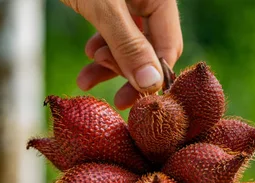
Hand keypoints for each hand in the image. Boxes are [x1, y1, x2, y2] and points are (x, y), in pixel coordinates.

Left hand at [61, 0, 182, 109]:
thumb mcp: (103, 7)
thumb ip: (127, 45)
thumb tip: (152, 85)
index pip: (168, 47)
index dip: (153, 77)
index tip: (134, 100)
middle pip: (149, 48)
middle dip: (127, 72)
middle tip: (111, 95)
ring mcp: (130, 1)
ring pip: (128, 43)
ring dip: (108, 65)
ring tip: (86, 80)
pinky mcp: (110, 2)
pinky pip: (113, 32)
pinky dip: (101, 47)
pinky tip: (88, 56)